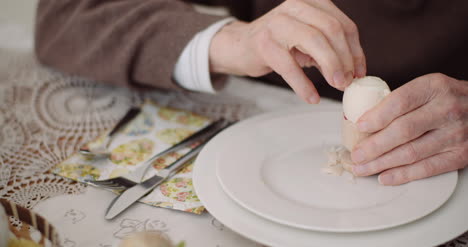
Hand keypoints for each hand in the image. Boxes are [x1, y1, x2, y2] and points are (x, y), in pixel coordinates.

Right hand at [209, 0, 365, 102]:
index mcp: (311, 2)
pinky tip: (312, 97)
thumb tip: (355, 71)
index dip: (356, 50)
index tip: (360, 72)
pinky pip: (290, 66)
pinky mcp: (264, 43)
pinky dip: (303, 85)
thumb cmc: (278, 44)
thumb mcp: (307, 38)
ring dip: (331, 67)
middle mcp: (295, 6)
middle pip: (332, 30)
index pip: (343, 24)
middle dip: (345, 59)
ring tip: (337, 86)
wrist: (240, 46)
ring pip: (316, 41)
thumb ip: (329, 47)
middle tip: (348, 82)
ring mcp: (278, 22)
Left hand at [350, 73, 467, 184]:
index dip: (376, 116)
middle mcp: (447, 109)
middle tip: (356, 155)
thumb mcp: (427, 88)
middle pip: (403, 131)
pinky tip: (384, 177)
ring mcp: (456, 133)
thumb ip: (400, 101)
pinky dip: (402, 175)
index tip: (359, 126)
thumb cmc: (446, 99)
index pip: (400, 102)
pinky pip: (427, 168)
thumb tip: (362, 121)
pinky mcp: (461, 155)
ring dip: (381, 164)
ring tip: (362, 168)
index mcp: (434, 87)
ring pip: (411, 153)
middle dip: (373, 146)